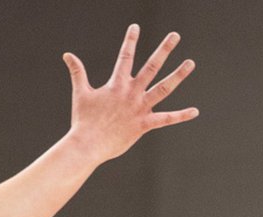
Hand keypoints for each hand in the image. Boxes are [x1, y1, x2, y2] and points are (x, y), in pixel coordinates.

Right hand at [64, 25, 197, 164]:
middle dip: (163, 49)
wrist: (87, 145)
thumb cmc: (83, 122)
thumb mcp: (81, 94)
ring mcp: (139, 108)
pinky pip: (165, 119)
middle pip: (151, 66)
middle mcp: (131, 93)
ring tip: (190, 63)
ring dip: (178, 75)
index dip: (130, 40)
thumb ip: (77, 72)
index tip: (136, 27)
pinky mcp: (143, 125)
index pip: (125, 56)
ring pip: (163, 88)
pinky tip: (194, 111)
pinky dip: (180, 116)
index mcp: (116, 84)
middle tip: (175, 35)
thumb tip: (67, 55)